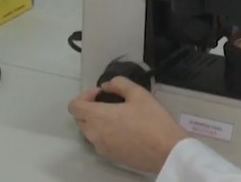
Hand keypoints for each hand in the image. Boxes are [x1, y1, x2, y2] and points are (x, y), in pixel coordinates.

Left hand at [68, 77, 186, 173]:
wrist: (166, 150)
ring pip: (89, 132)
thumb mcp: (139, 93)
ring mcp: (100, 148)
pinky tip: (125, 130)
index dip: (85, 96)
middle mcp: (93, 134)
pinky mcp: (110, 157)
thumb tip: (106, 86)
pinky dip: (105, 133)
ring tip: (118, 116)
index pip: (74, 106)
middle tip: (109, 102)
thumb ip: (119, 84)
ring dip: (97, 121)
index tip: (101, 93)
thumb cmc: (152, 119)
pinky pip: (100, 142)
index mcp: (97, 117)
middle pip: (80, 119)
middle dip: (90, 108)